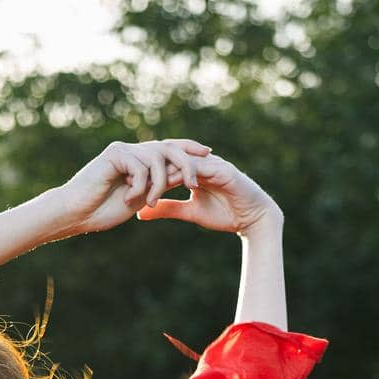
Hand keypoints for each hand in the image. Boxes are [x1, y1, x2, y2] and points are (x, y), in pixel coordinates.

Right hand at [56, 139, 212, 234]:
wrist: (77, 213)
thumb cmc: (102, 211)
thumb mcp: (141, 198)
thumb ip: (160, 184)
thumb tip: (185, 175)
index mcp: (140, 160)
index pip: (170, 148)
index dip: (189, 148)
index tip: (208, 153)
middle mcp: (133, 150)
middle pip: (169, 147)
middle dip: (186, 164)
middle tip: (194, 183)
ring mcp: (124, 150)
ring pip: (158, 158)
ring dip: (158, 184)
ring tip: (148, 202)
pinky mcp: (115, 153)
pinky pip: (141, 166)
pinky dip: (139, 185)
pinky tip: (127, 198)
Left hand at [135, 151, 282, 235]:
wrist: (253, 219)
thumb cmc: (225, 214)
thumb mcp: (189, 212)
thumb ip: (167, 208)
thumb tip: (139, 213)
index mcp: (191, 169)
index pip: (164, 165)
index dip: (146, 173)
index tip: (125, 182)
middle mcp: (200, 162)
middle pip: (170, 158)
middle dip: (150, 168)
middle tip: (129, 177)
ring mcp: (212, 163)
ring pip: (182, 160)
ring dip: (164, 170)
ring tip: (146, 181)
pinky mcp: (222, 169)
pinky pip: (199, 167)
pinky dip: (184, 173)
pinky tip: (169, 182)